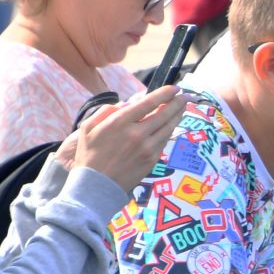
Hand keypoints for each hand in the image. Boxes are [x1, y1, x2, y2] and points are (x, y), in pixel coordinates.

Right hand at [66, 86, 186, 192]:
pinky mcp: (152, 159)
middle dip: (177, 103)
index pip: (148, 103)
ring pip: (168, 127)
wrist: (96, 185)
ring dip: (178, 116)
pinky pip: (164, 141)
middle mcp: (137, 133)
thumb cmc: (89, 154)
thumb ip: (105, 111)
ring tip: (182, 108)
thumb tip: (125, 104)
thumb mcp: (88, 127)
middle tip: (185, 96)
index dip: (165, 93)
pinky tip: (171, 125)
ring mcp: (147, 147)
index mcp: (120, 122)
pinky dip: (169, 131)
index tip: (174, 88)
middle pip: (164, 114)